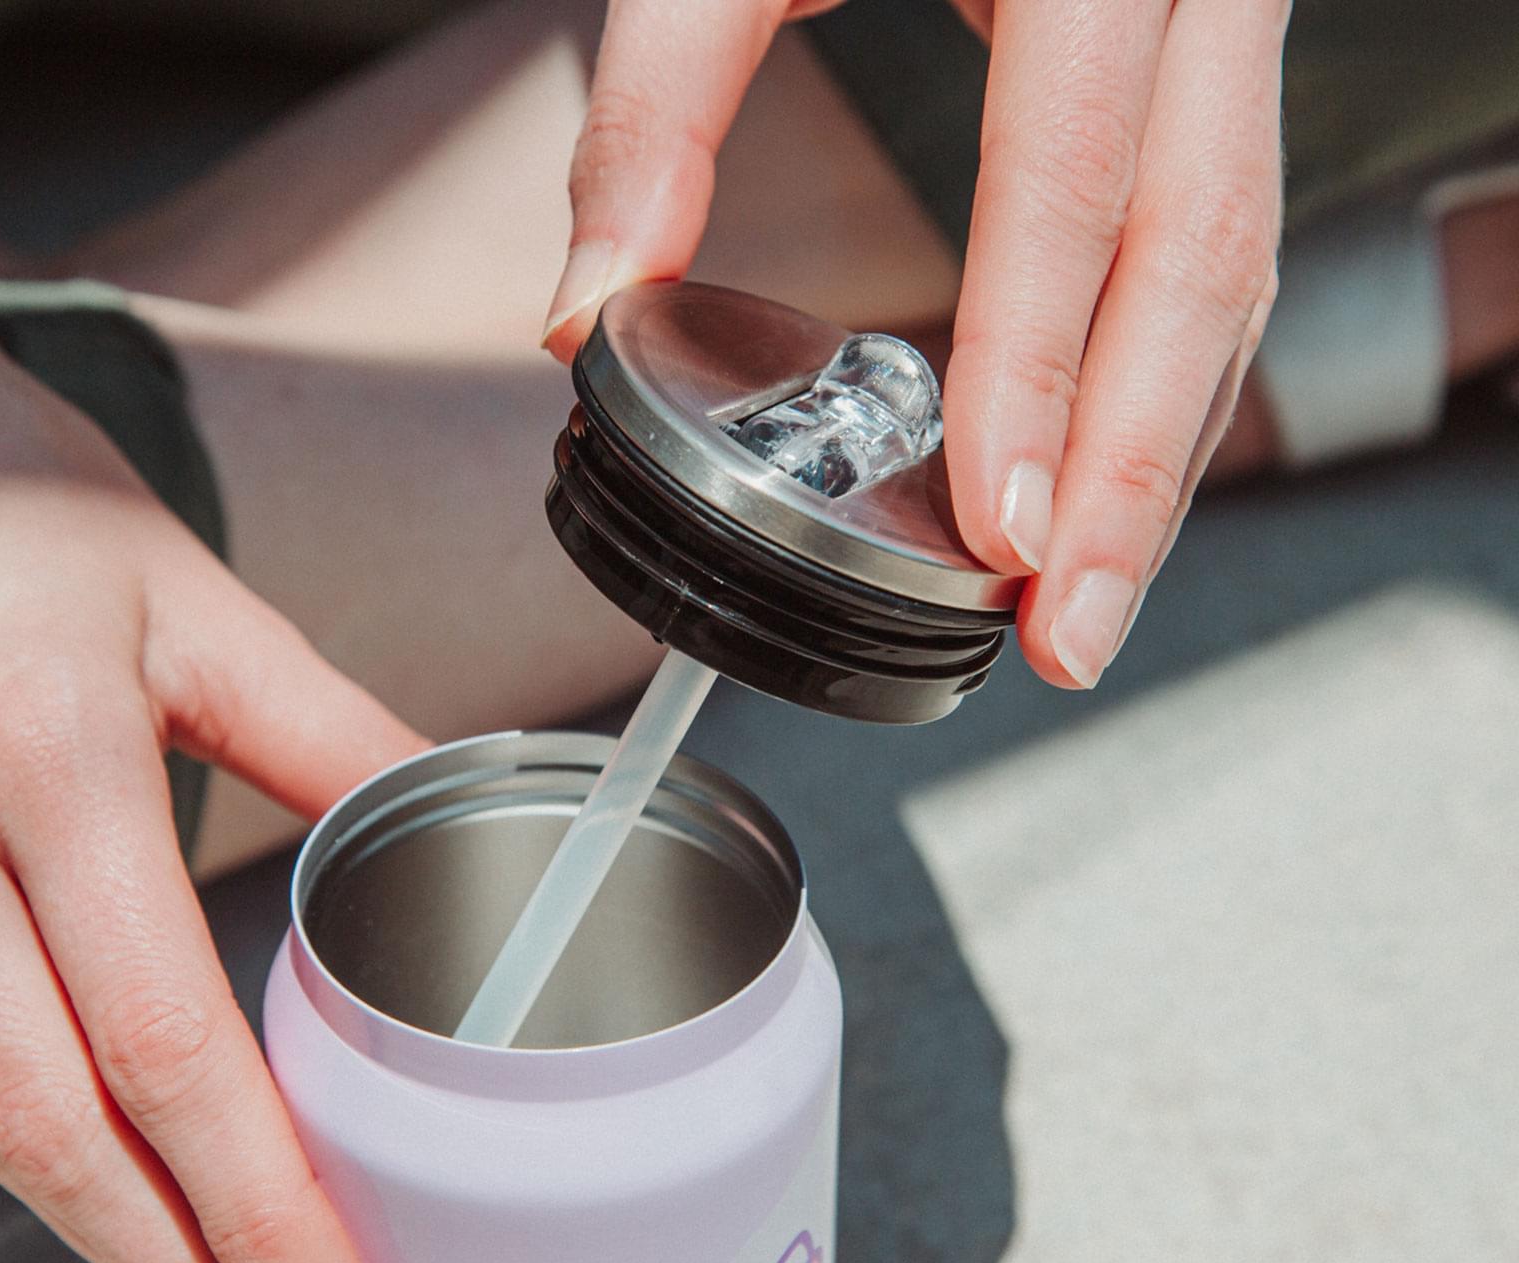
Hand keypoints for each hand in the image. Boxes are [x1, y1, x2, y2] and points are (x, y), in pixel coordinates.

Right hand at [0, 120, 422, 1262]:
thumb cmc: (2, 490)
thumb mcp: (191, 593)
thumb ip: (329, 727)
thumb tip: (457, 820)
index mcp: (44, 758)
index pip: (156, 1042)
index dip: (254, 1202)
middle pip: (56, 1136)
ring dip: (114, 1253)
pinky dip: (43, 1156)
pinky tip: (127, 1206)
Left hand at [543, 0, 1288, 687]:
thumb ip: (657, 105)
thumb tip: (586, 313)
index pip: (1078, 183)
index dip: (1046, 371)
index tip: (1006, 532)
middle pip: (1204, 252)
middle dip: (1138, 470)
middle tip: (1070, 634)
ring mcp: (1224, 11)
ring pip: (1242, 260)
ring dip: (1167, 448)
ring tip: (1087, 596)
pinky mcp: (1209, 56)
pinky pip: (1224, 230)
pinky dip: (1165, 371)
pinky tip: (1108, 471)